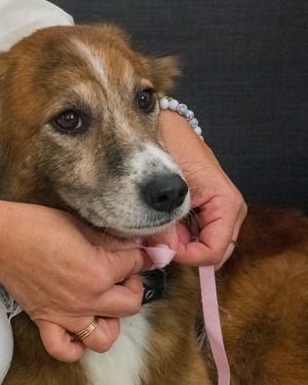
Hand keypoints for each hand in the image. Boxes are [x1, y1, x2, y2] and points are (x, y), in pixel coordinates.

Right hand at [0, 202, 151, 362]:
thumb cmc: (37, 225)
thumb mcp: (82, 224)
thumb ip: (112, 239)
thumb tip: (139, 243)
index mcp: (99, 271)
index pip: (137, 265)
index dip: (140, 254)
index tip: (137, 250)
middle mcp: (87, 299)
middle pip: (131, 304)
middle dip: (132, 286)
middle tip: (120, 273)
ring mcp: (66, 315)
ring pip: (104, 339)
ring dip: (111, 322)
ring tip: (103, 303)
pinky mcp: (46, 321)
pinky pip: (64, 350)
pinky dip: (75, 347)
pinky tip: (77, 328)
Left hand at [158, 110, 246, 267]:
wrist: (169, 126)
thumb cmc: (172, 146)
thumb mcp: (167, 186)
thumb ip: (165, 222)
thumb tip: (164, 254)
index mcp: (226, 202)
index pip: (213, 250)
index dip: (187, 257)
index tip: (161, 249)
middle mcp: (229, 210)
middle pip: (212, 254)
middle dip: (183, 253)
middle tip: (156, 242)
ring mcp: (220, 210)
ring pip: (203, 247)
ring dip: (179, 246)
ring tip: (155, 230)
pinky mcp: (207, 209)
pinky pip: (196, 234)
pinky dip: (178, 236)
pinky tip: (160, 225)